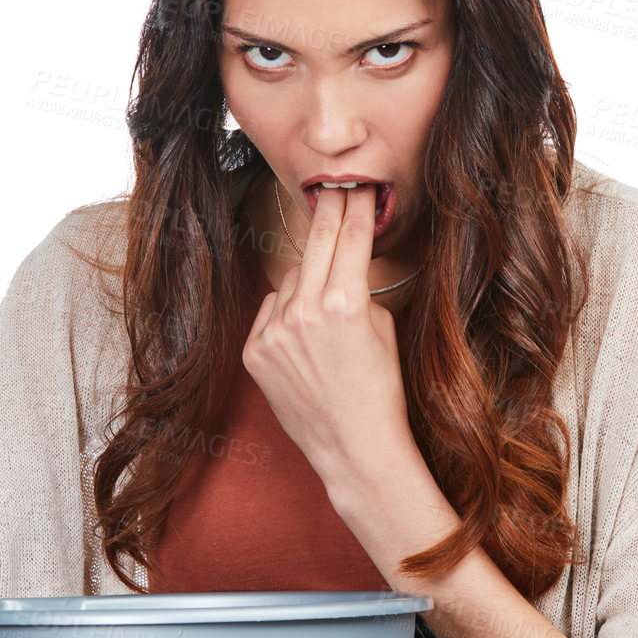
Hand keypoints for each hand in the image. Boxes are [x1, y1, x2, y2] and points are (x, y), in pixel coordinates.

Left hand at [241, 183, 413, 489]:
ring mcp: (274, 333)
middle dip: (330, 215)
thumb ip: (358, 288)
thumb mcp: (383, 328)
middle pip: (316, 243)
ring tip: (328, 317)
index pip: (349, 235)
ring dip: (307, 283)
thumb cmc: (380, 392)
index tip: (356, 188)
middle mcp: (304, 312)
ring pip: (290, 280)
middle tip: (336, 192)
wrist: (355, 449)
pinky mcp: (254, 353)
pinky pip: (271, 312)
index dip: (355, 206)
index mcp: (346, 302)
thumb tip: (340, 265)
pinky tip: (305, 341)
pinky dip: (285, 316)